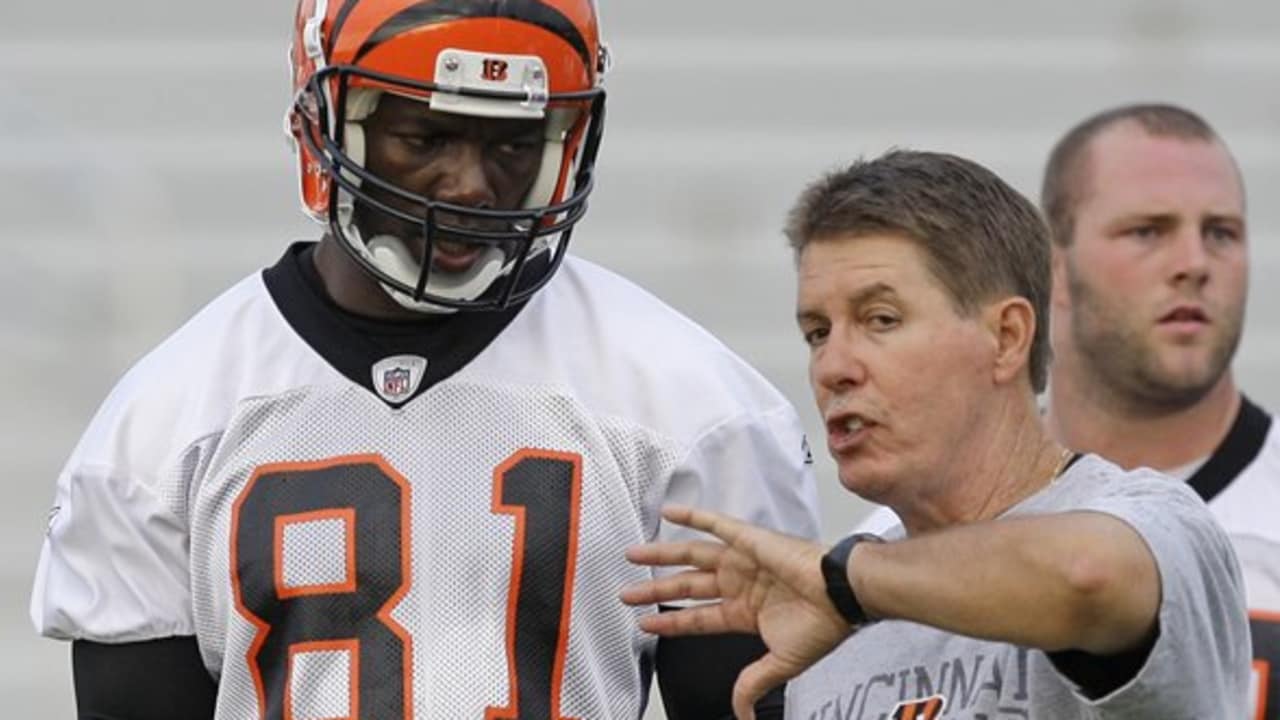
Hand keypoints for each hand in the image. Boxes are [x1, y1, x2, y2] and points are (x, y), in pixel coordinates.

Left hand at [620, 505, 854, 719]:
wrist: (842, 595)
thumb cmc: (823, 623)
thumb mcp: (781, 662)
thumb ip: (754, 682)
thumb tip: (741, 712)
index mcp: (745, 612)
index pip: (697, 617)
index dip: (670, 620)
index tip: (644, 622)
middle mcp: (739, 584)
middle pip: (686, 586)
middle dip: (654, 589)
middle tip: (626, 592)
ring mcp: (742, 560)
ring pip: (691, 555)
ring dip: (661, 554)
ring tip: (633, 555)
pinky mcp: (749, 539)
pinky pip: (715, 524)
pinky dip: (693, 516)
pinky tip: (669, 512)